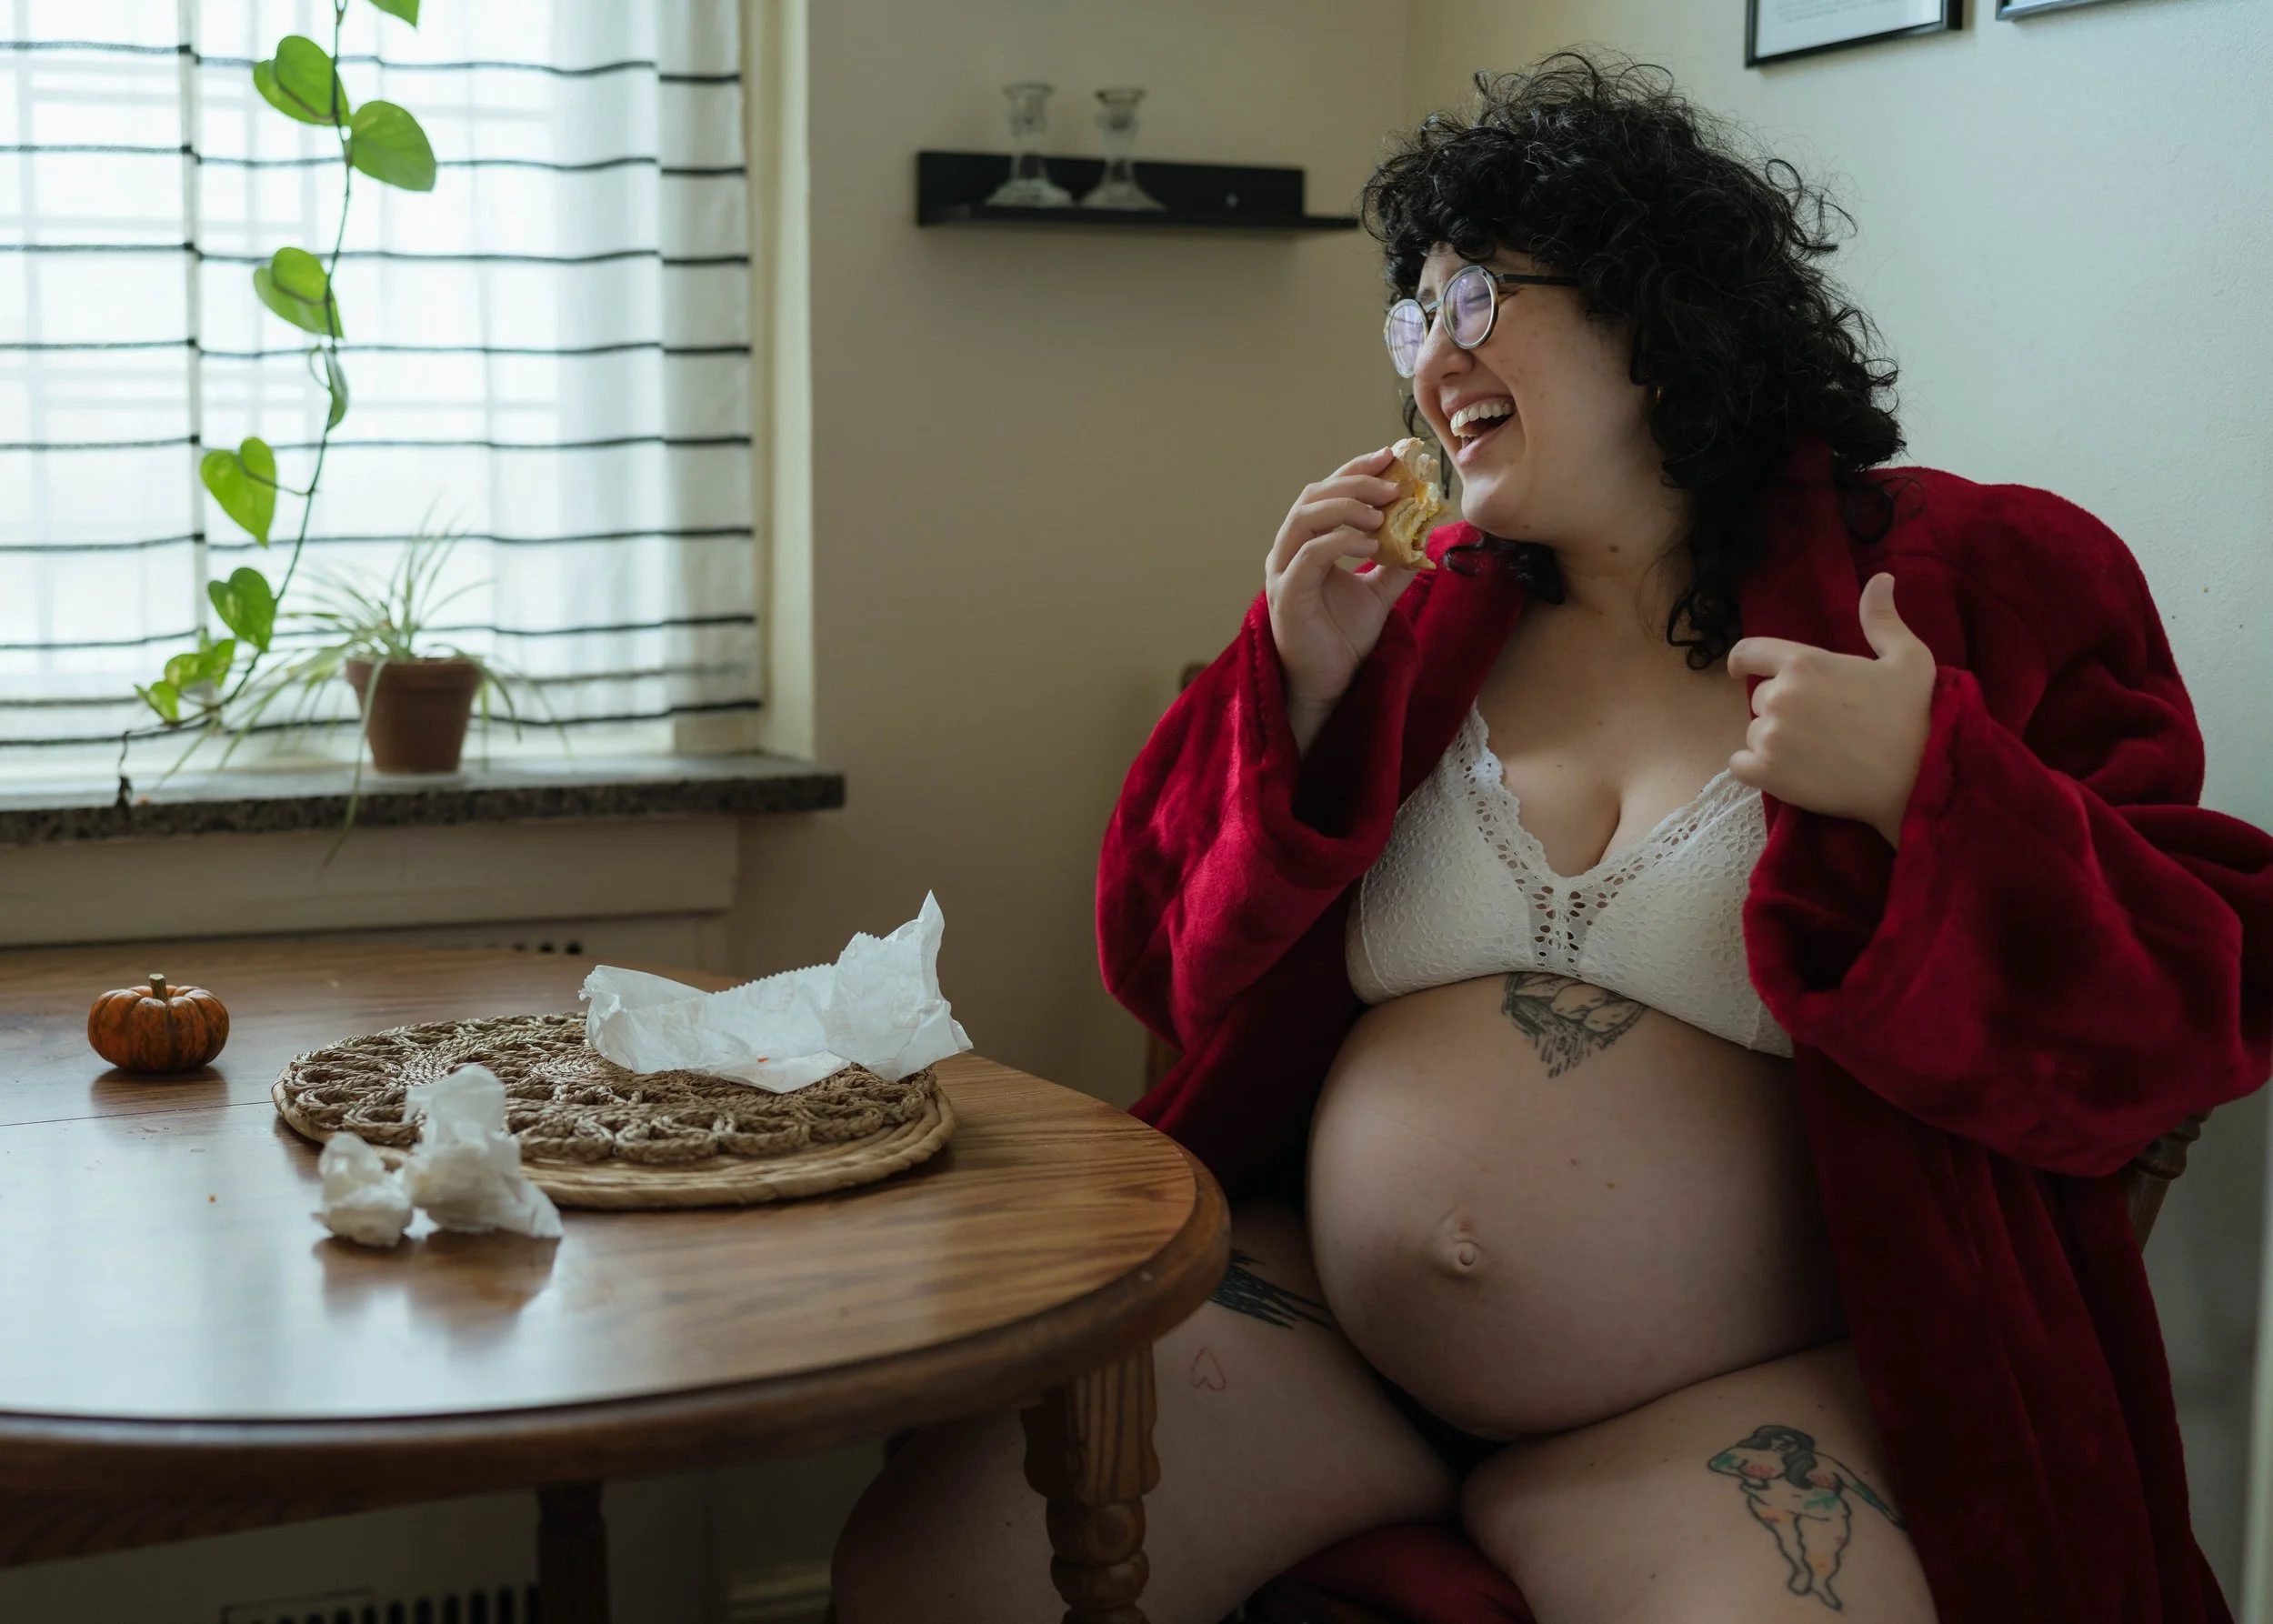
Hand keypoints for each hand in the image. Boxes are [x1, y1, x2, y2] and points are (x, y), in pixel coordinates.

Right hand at [1265, 447, 1421, 753]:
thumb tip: (1428, 533)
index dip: (1357, 470)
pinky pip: (1309, 556)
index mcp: (1307, 542)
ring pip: (1304, 518)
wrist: (1329, 684)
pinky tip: (1372, 544)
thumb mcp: (1380, 592)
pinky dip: (1341, 542)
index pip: (1327, 491)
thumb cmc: (1343, 638)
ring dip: (1346, 507)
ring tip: (1383, 514)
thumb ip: (1398, 561)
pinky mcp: (1286, 595)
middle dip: (1355, 482)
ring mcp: (1283, 571)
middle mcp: (1289, 550)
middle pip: (1313, 495)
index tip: (1393, 457)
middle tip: (1394, 484)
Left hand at [1725, 573, 1936, 846]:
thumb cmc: (1915, 715)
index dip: (1743, 661)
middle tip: (1822, 725)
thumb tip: (1880, 579)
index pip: (1749, 652)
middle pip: (1762, 698)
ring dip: (1776, 740)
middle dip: (1784, 708)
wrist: (1918, 777)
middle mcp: (1781, 696)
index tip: (1741, 670)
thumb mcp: (1907, 657)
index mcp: (1805, 662)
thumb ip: (1881, 619)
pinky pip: (1741, 764)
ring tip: (1817, 751)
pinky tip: (1789, 771)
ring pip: (1756, 733)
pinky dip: (1758, 768)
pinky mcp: (1767, 773)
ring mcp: (1771, 736)